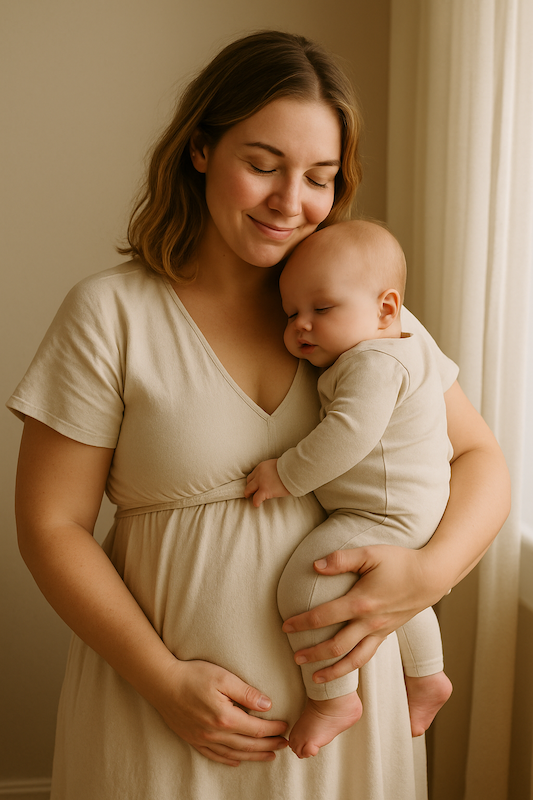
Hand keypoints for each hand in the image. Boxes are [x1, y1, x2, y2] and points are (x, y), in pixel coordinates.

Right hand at [154, 659, 288, 765]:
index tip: (286, 727)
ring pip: (234, 754)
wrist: (162, 683)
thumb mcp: (223, 677)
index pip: (257, 728)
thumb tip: (267, 704)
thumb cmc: (193, 675)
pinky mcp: (193, 739)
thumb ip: (246, 693)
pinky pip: (214, 755)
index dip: (274, 729)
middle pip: (248, 744)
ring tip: (269, 756)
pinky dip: (229, 759)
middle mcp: (215, 733)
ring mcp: (203, 739)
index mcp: (226, 718)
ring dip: (254, 756)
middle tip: (285, 744)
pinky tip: (237, 760)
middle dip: (269, 745)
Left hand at [245, 459, 289, 506]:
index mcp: (262, 466)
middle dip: (250, 487)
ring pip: (249, 489)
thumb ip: (272, 470)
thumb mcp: (277, 466)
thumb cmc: (290, 468)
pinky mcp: (265, 490)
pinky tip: (257, 504)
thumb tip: (275, 475)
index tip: (255, 484)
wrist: (293, 470)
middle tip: (251, 492)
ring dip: (249, 494)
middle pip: (249, 481)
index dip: (253, 480)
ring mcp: (261, 482)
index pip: (253, 474)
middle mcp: (259, 473)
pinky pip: (256, 498)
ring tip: (252, 498)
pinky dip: (256, 502)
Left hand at [282, 545, 442, 683]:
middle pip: (336, 646)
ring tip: (315, 678)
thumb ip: (341, 559)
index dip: (302, 623)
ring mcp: (380, 631)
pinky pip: (367, 656)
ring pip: (354, 660)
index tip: (285, 627)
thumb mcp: (370, 553)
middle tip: (294, 658)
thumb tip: (315, 565)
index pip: (323, 617)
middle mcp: (370, 622)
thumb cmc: (401, 561)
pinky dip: (353, 666)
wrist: (432, 576)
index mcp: (361, 602)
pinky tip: (343, 668)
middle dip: (313, 654)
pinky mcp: (388, 633)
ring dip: (333, 671)